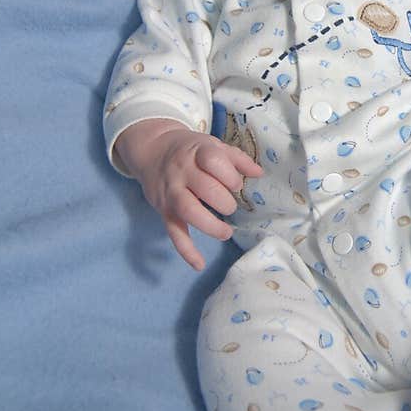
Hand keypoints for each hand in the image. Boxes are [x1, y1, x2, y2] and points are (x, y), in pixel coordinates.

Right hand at [115, 119, 262, 270]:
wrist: (151, 150)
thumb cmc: (189, 150)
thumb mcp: (212, 145)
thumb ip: (237, 159)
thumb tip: (258, 173)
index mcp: (197, 152)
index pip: (213, 161)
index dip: (230, 175)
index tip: (236, 184)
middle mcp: (182, 172)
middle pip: (206, 188)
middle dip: (225, 202)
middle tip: (230, 206)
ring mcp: (171, 193)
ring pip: (189, 211)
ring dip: (211, 225)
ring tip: (226, 232)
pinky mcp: (164, 211)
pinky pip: (174, 232)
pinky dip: (186, 251)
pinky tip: (199, 264)